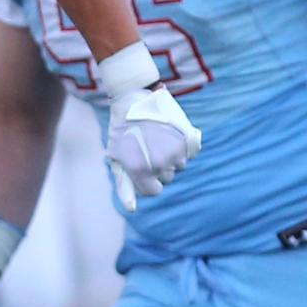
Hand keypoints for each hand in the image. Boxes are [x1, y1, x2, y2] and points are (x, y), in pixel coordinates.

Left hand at [106, 86, 201, 211]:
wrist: (134, 98)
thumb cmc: (121, 129)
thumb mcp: (117, 157)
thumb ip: (124, 184)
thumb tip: (132, 208)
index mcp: (141, 170)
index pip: (154, 191)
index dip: (149, 182)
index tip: (144, 169)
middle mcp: (160, 163)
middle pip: (168, 178)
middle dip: (159, 168)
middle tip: (148, 148)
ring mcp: (175, 150)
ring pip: (179, 165)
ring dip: (170, 156)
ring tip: (157, 139)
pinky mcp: (186, 138)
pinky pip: (188, 152)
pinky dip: (181, 146)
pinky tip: (168, 134)